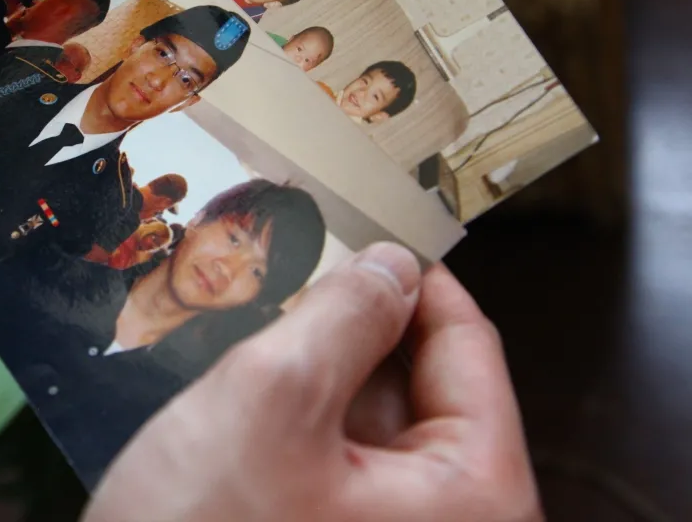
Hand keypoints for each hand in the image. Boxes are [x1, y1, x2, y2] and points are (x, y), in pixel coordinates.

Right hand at [84, 244, 542, 521]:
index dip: (412, 276)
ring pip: (375, 418)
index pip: (468, 346)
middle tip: (293, 273)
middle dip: (356, 324)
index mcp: (474, 497)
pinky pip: (342, 458)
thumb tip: (392, 264)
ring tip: (258, 330)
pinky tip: (246, 391)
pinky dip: (301, 415)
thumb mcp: (270, 401)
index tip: (363, 225)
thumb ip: (343, 316)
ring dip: (319, 368)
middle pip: (423, 382)